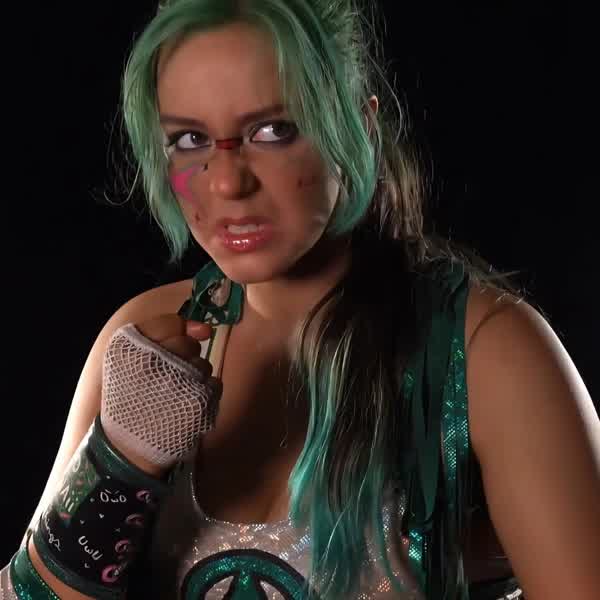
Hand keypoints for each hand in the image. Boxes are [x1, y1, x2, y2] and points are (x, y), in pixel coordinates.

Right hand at [100, 315, 222, 473]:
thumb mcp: (128, 362)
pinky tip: (187, 405)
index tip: (187, 336)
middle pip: (188, 344)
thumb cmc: (131, 399)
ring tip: (175, 395)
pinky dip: (206, 393)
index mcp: (130, 350)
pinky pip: (214, 384)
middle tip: (169, 376)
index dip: (180, 328)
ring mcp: (178, 383)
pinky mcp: (198, 402)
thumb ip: (160, 335)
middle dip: (185, 356)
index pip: (169, 323)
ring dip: (195, 376)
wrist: (130, 449)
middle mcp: (153, 363)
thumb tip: (204, 328)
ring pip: (203, 365)